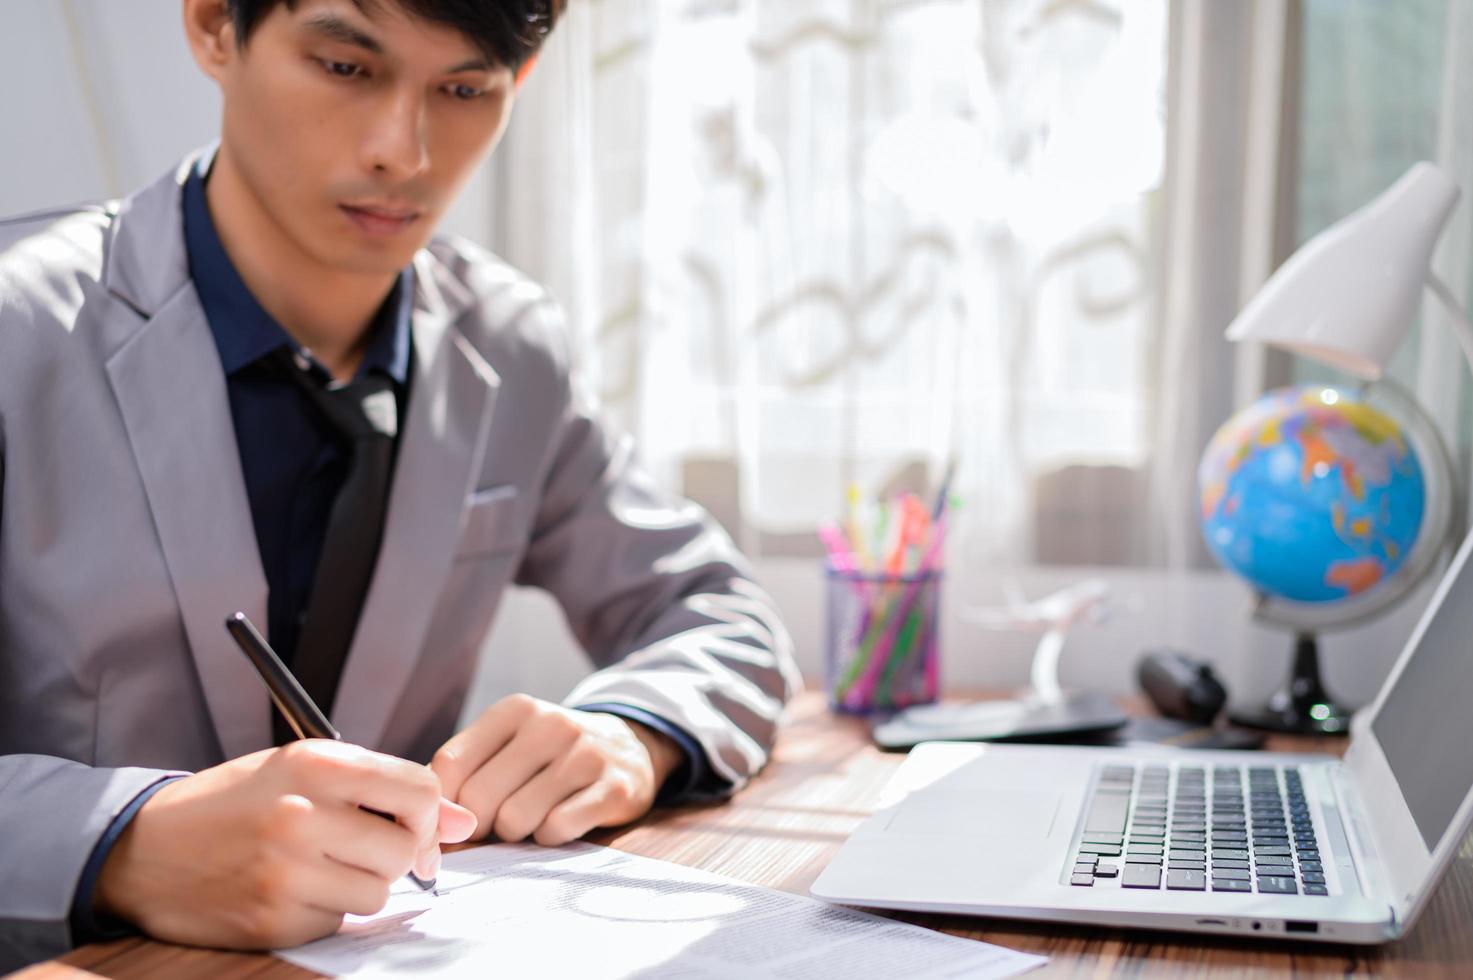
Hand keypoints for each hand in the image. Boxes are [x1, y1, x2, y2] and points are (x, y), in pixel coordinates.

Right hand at [95, 741, 477, 949]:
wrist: (143, 847)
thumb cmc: (237, 801)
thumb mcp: (304, 769)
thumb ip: (385, 788)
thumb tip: (466, 822)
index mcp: (316, 763)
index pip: (419, 789)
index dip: (428, 814)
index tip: (416, 827)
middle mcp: (301, 814)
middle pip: (404, 849)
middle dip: (394, 854)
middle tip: (357, 846)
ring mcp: (285, 872)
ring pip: (378, 892)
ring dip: (359, 884)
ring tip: (317, 864)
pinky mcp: (272, 920)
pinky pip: (337, 922)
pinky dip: (323, 910)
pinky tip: (288, 889)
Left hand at [431, 694, 684, 845]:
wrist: (628, 749)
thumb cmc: (549, 756)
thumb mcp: (509, 743)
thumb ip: (464, 770)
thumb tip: (426, 814)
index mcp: (516, 710)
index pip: (450, 766)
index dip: (445, 804)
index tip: (458, 815)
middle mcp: (551, 724)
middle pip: (479, 797)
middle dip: (480, 824)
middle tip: (497, 823)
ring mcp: (587, 755)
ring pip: (515, 819)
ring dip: (516, 834)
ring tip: (532, 820)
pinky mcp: (615, 788)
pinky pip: (557, 830)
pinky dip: (550, 839)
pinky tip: (560, 823)